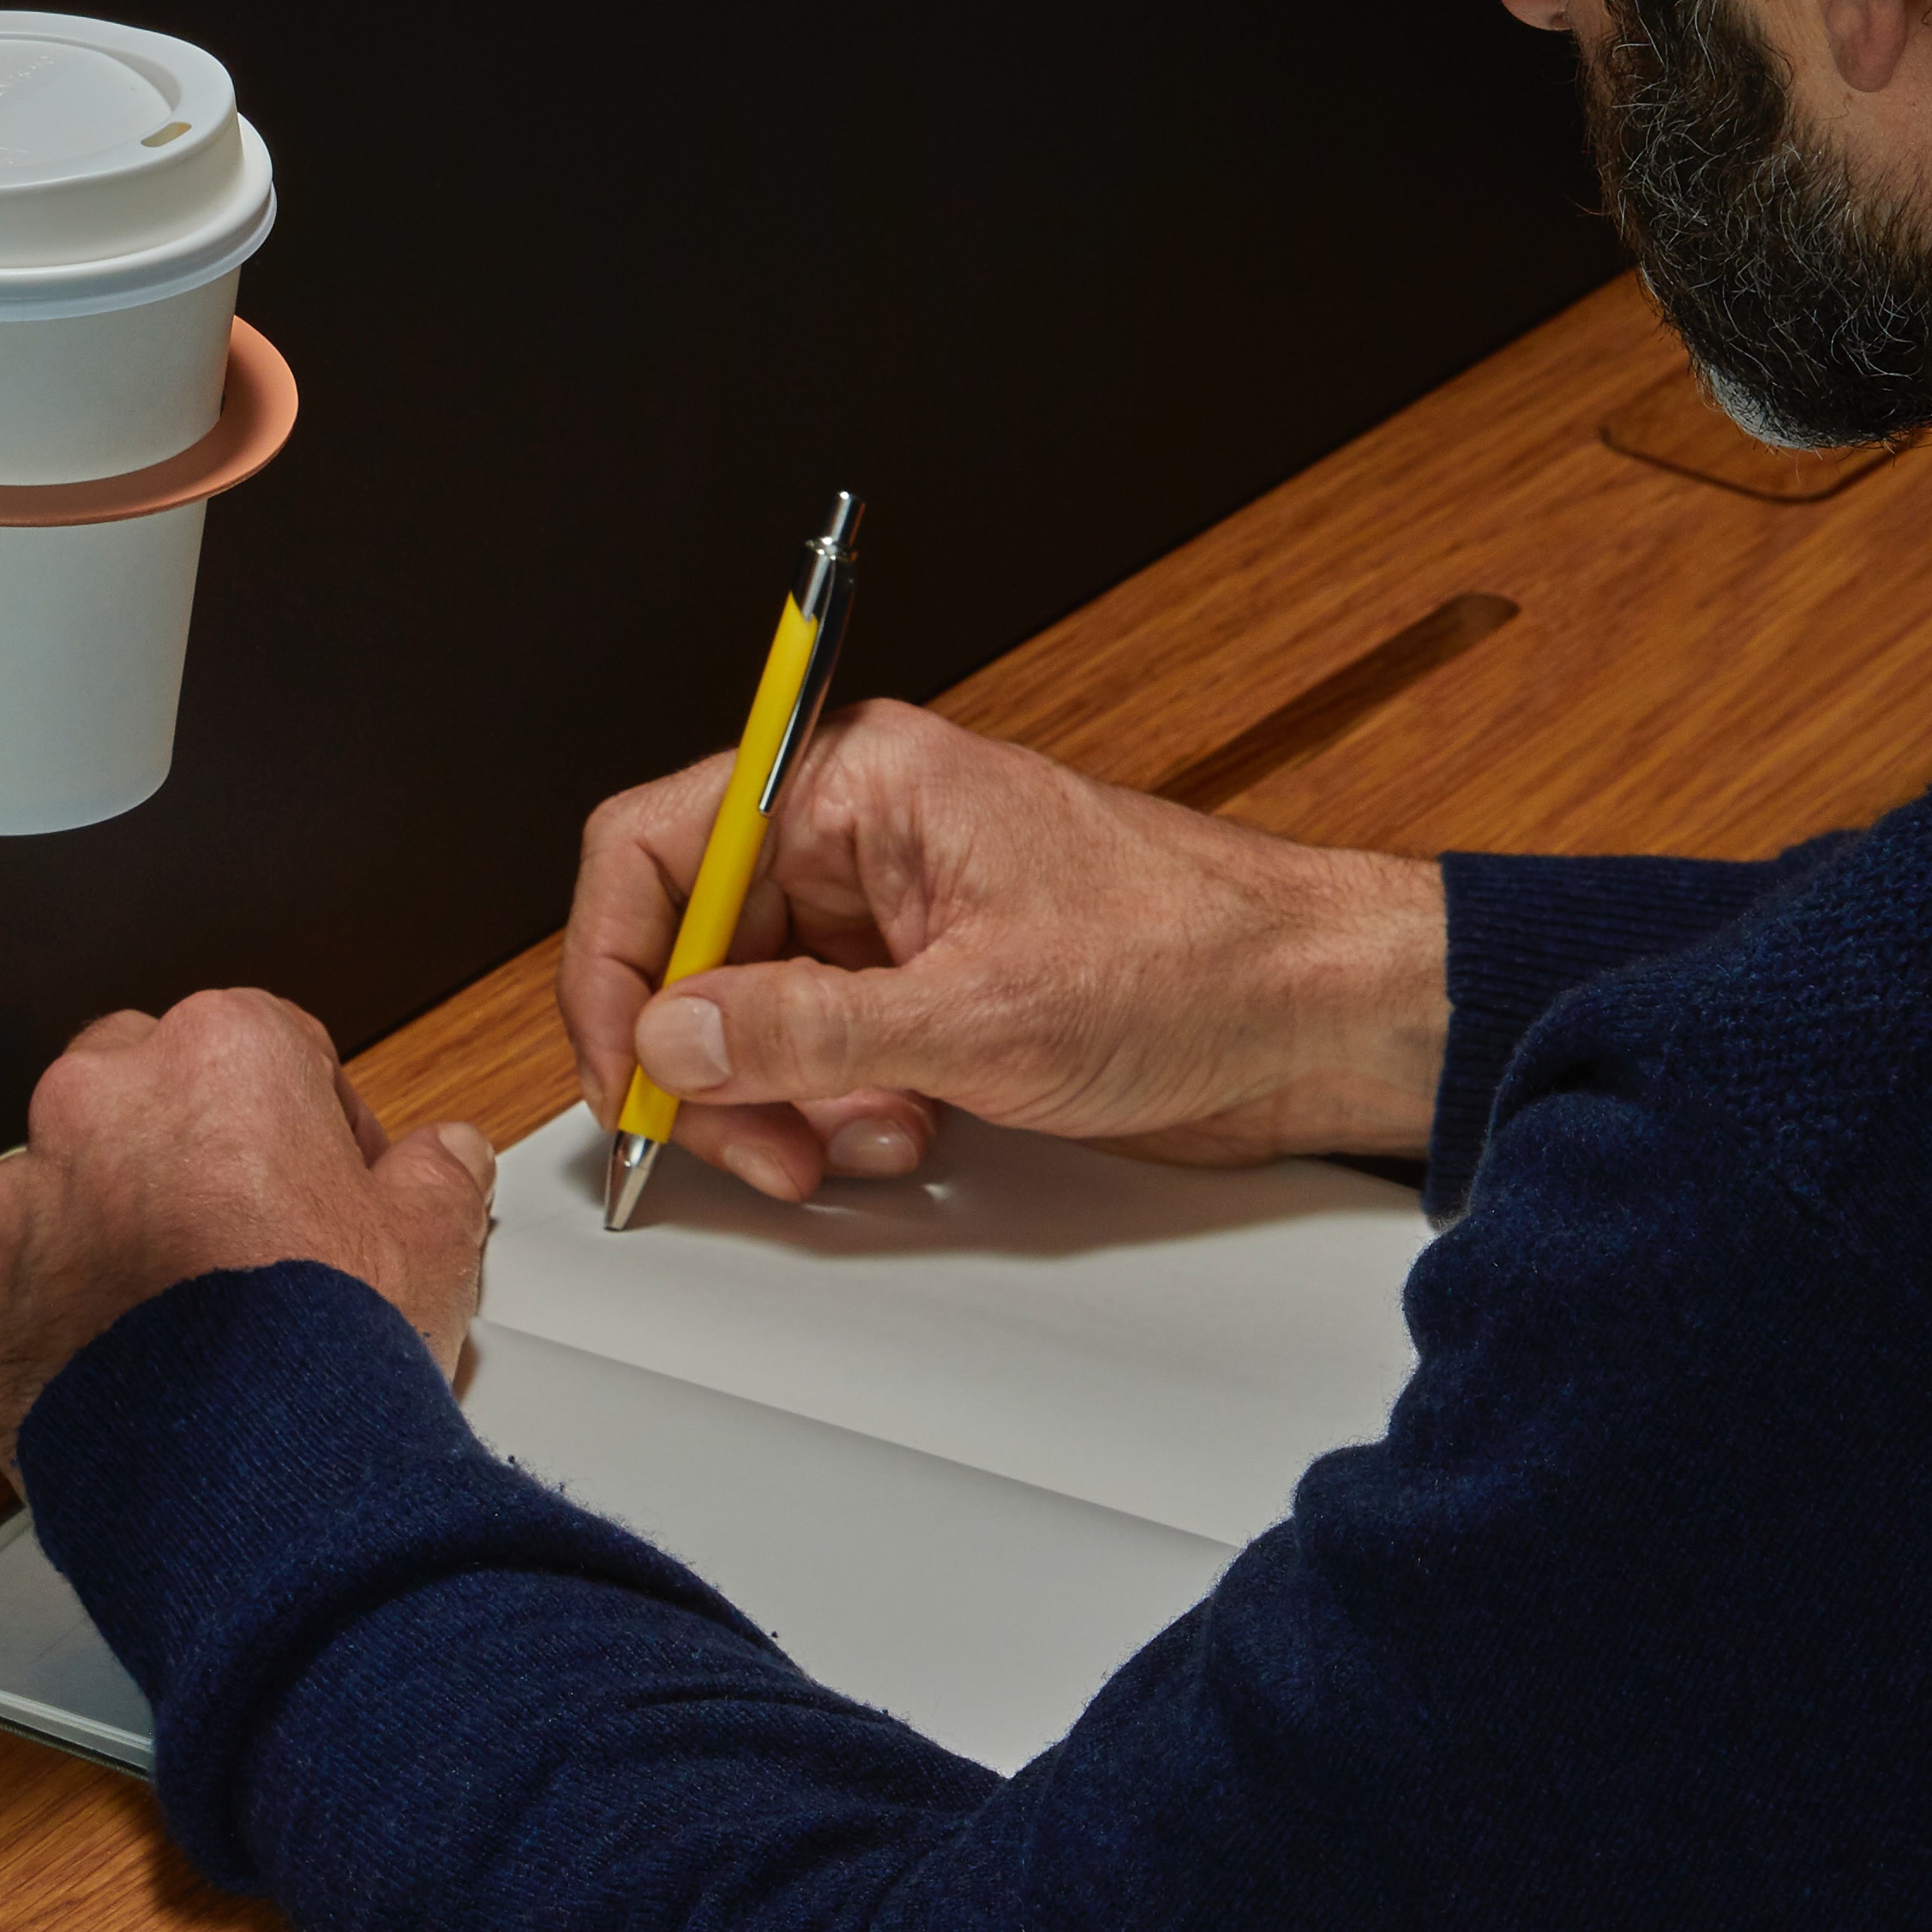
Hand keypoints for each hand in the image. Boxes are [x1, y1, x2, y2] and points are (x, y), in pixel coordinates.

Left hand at [0, 985, 497, 1481]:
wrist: (241, 1485)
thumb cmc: (328, 1349)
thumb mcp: (432, 1245)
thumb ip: (437, 1177)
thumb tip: (445, 1159)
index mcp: (216, 1055)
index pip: (265, 1048)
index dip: (306, 1123)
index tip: (326, 1187)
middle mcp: (97, 1102)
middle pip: (139, 1095)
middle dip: (181, 1154)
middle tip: (237, 1250)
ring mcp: (12, 1201)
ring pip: (53, 1193)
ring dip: (98, 1239)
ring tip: (166, 1334)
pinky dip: (32, 1331)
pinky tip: (96, 1385)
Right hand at [558, 697, 1448, 1201]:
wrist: (1317, 1013)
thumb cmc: (1194, 961)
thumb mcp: (981, 1013)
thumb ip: (807, 1031)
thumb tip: (673, 1040)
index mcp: (859, 783)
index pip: (657, 844)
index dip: (615, 963)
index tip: (626, 1071)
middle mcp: (861, 837)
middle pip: (692, 945)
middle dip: (711, 1063)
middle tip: (753, 1148)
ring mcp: (893, 915)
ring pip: (752, 1014)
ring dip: (786, 1100)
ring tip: (871, 1138)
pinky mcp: (926, 987)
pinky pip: (822, 1051)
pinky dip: (840, 1110)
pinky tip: (912, 1131)